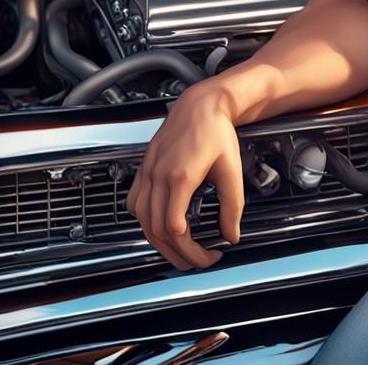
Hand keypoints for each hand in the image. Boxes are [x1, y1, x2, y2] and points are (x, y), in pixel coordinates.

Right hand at [126, 83, 244, 269]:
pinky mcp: (144, 170)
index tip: (210, 256)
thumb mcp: (231, 169)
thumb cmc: (215, 131)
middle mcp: (158, 177)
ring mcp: (147, 173)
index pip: (175, 228)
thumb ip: (232, 206)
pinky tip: (160, 225)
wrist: (199, 105)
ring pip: (143, 221)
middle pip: (157, 231)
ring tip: (181, 251)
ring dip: (160, 242)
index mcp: (180, 177)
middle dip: (177, 253)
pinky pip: (135, 204)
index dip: (191, 250)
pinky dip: (145, 221)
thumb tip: (232, 234)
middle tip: (197, 261)